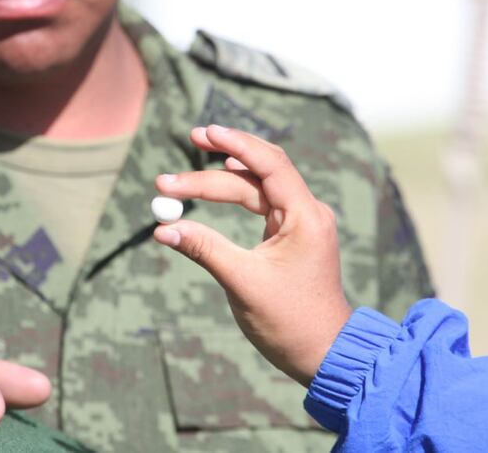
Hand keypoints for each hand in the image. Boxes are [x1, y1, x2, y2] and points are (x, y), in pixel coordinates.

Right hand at [154, 125, 351, 385]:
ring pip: (253, 190)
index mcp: (305, 217)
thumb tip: (163, 228)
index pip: (270, 164)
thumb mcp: (243, 283)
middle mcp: (306, 213)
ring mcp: (299, 223)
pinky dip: (232, 197)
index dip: (235, 144)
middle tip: (165, 180)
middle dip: (209, 173)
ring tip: (175, 183)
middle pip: (253, 178)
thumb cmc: (291, 322)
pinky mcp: (290, 236)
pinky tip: (213, 185)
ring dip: (215, 184)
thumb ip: (204, 248)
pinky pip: (259, 205)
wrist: (324, 354)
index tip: (204, 133)